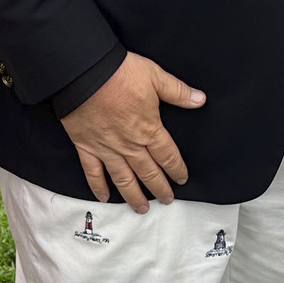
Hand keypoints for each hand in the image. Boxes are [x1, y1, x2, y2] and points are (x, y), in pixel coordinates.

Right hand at [61, 53, 205, 211]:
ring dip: (134, 196)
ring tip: (142, 208)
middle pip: (148, 173)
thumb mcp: (155, 76)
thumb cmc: (120, 74)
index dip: (177, 169)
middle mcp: (130, 145)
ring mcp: (107, 149)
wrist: (83, 74)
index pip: (168, 156)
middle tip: (167, 200)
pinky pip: (93, 172)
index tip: (182, 180)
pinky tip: (104, 198)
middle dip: (159, 188)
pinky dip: (98, 187)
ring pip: (124, 179)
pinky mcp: (86, 147)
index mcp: (149, 129)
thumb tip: (200, 99)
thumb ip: (178, 91)